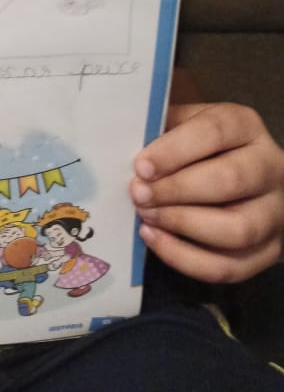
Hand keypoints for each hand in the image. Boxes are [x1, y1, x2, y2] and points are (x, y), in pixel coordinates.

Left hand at [131, 102, 283, 282]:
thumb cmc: (203, 147)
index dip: (175, 151)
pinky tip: (156, 240)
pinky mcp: (270, 252)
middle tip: (138, 195)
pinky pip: (231, 266)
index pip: (215, 133)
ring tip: (146, 217)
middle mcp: (270, 167)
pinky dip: (188, 259)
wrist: (247, 180)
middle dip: (176, 191)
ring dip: (183, 226)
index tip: (141, 167)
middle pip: (229, 181)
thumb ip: (162, 128)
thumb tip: (123, 140)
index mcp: (245, 126)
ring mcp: (275, 213)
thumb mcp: (187, 124)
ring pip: (237, 229)